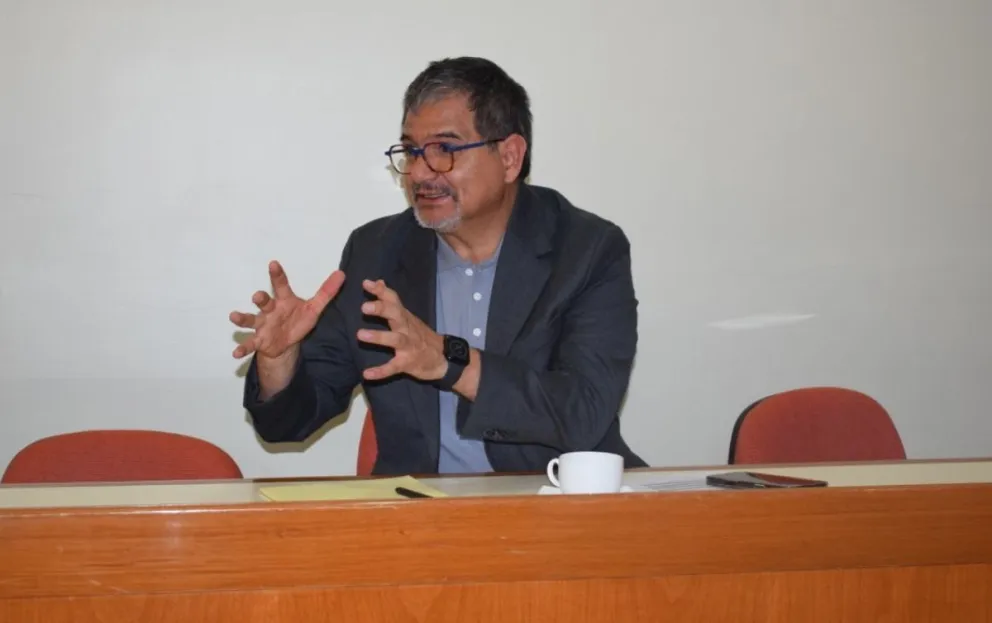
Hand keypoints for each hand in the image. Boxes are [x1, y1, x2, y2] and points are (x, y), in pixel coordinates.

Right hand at [230, 261, 345, 359]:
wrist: (285, 343)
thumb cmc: (297, 320)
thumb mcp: (314, 308)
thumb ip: (326, 292)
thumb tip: (341, 274)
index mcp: (284, 300)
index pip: (281, 285)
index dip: (277, 274)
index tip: (273, 263)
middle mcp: (270, 310)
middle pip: (264, 302)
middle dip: (260, 298)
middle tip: (257, 296)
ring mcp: (263, 325)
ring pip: (251, 319)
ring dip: (242, 318)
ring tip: (233, 316)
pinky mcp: (259, 340)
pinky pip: (249, 344)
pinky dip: (242, 348)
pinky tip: (236, 353)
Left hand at [357, 279, 446, 381]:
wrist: (443, 358)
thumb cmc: (420, 336)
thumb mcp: (407, 316)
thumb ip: (391, 301)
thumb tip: (378, 281)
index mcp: (405, 317)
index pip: (394, 300)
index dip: (381, 291)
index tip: (366, 283)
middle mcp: (407, 329)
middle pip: (396, 315)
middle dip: (381, 310)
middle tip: (364, 307)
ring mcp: (408, 346)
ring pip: (395, 339)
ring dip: (379, 336)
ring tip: (361, 335)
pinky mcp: (408, 363)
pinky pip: (393, 367)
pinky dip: (381, 371)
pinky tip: (367, 373)